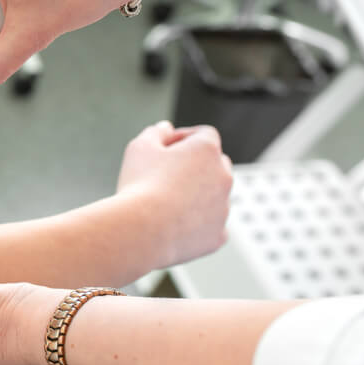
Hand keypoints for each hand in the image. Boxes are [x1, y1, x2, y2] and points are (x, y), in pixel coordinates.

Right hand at [117, 121, 232, 268]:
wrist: (142, 231)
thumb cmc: (140, 186)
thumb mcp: (140, 147)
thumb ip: (156, 132)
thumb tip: (166, 129)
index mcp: (207, 150)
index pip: (204, 134)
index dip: (184, 138)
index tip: (165, 149)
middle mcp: (223, 176)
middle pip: (216, 164)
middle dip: (195, 166)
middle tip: (165, 176)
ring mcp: (223, 208)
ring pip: (214, 196)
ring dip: (196, 195)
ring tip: (164, 204)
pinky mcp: (218, 235)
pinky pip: (212, 225)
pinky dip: (198, 224)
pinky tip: (174, 225)